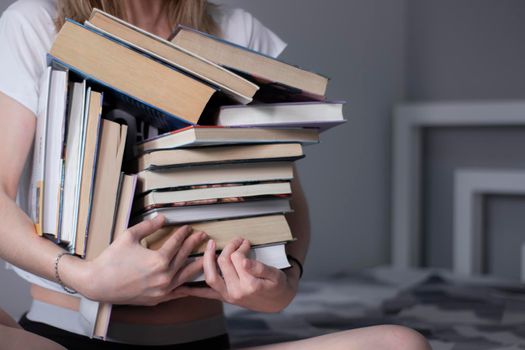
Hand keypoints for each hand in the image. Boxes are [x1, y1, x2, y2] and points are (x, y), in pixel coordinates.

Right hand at [72, 215, 206, 305]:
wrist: (97, 283)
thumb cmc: (112, 258)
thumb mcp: (130, 236)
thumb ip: (149, 226)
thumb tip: (163, 218)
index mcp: (159, 260)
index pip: (177, 243)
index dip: (184, 233)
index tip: (189, 228)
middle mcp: (164, 277)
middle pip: (184, 257)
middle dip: (194, 245)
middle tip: (202, 237)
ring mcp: (162, 290)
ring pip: (186, 276)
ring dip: (196, 265)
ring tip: (206, 257)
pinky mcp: (157, 299)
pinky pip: (177, 293)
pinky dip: (186, 287)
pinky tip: (193, 283)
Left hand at [176, 237, 299, 312]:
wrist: (277, 301)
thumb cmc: (276, 285)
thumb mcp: (274, 274)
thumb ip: (258, 267)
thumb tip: (242, 261)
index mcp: (249, 284)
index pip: (237, 258)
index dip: (241, 247)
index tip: (246, 242)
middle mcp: (235, 292)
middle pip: (223, 261)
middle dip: (229, 247)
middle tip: (237, 240)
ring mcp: (228, 296)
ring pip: (210, 275)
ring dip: (207, 259)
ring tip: (209, 245)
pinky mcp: (224, 298)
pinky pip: (205, 294)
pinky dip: (192, 290)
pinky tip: (181, 285)